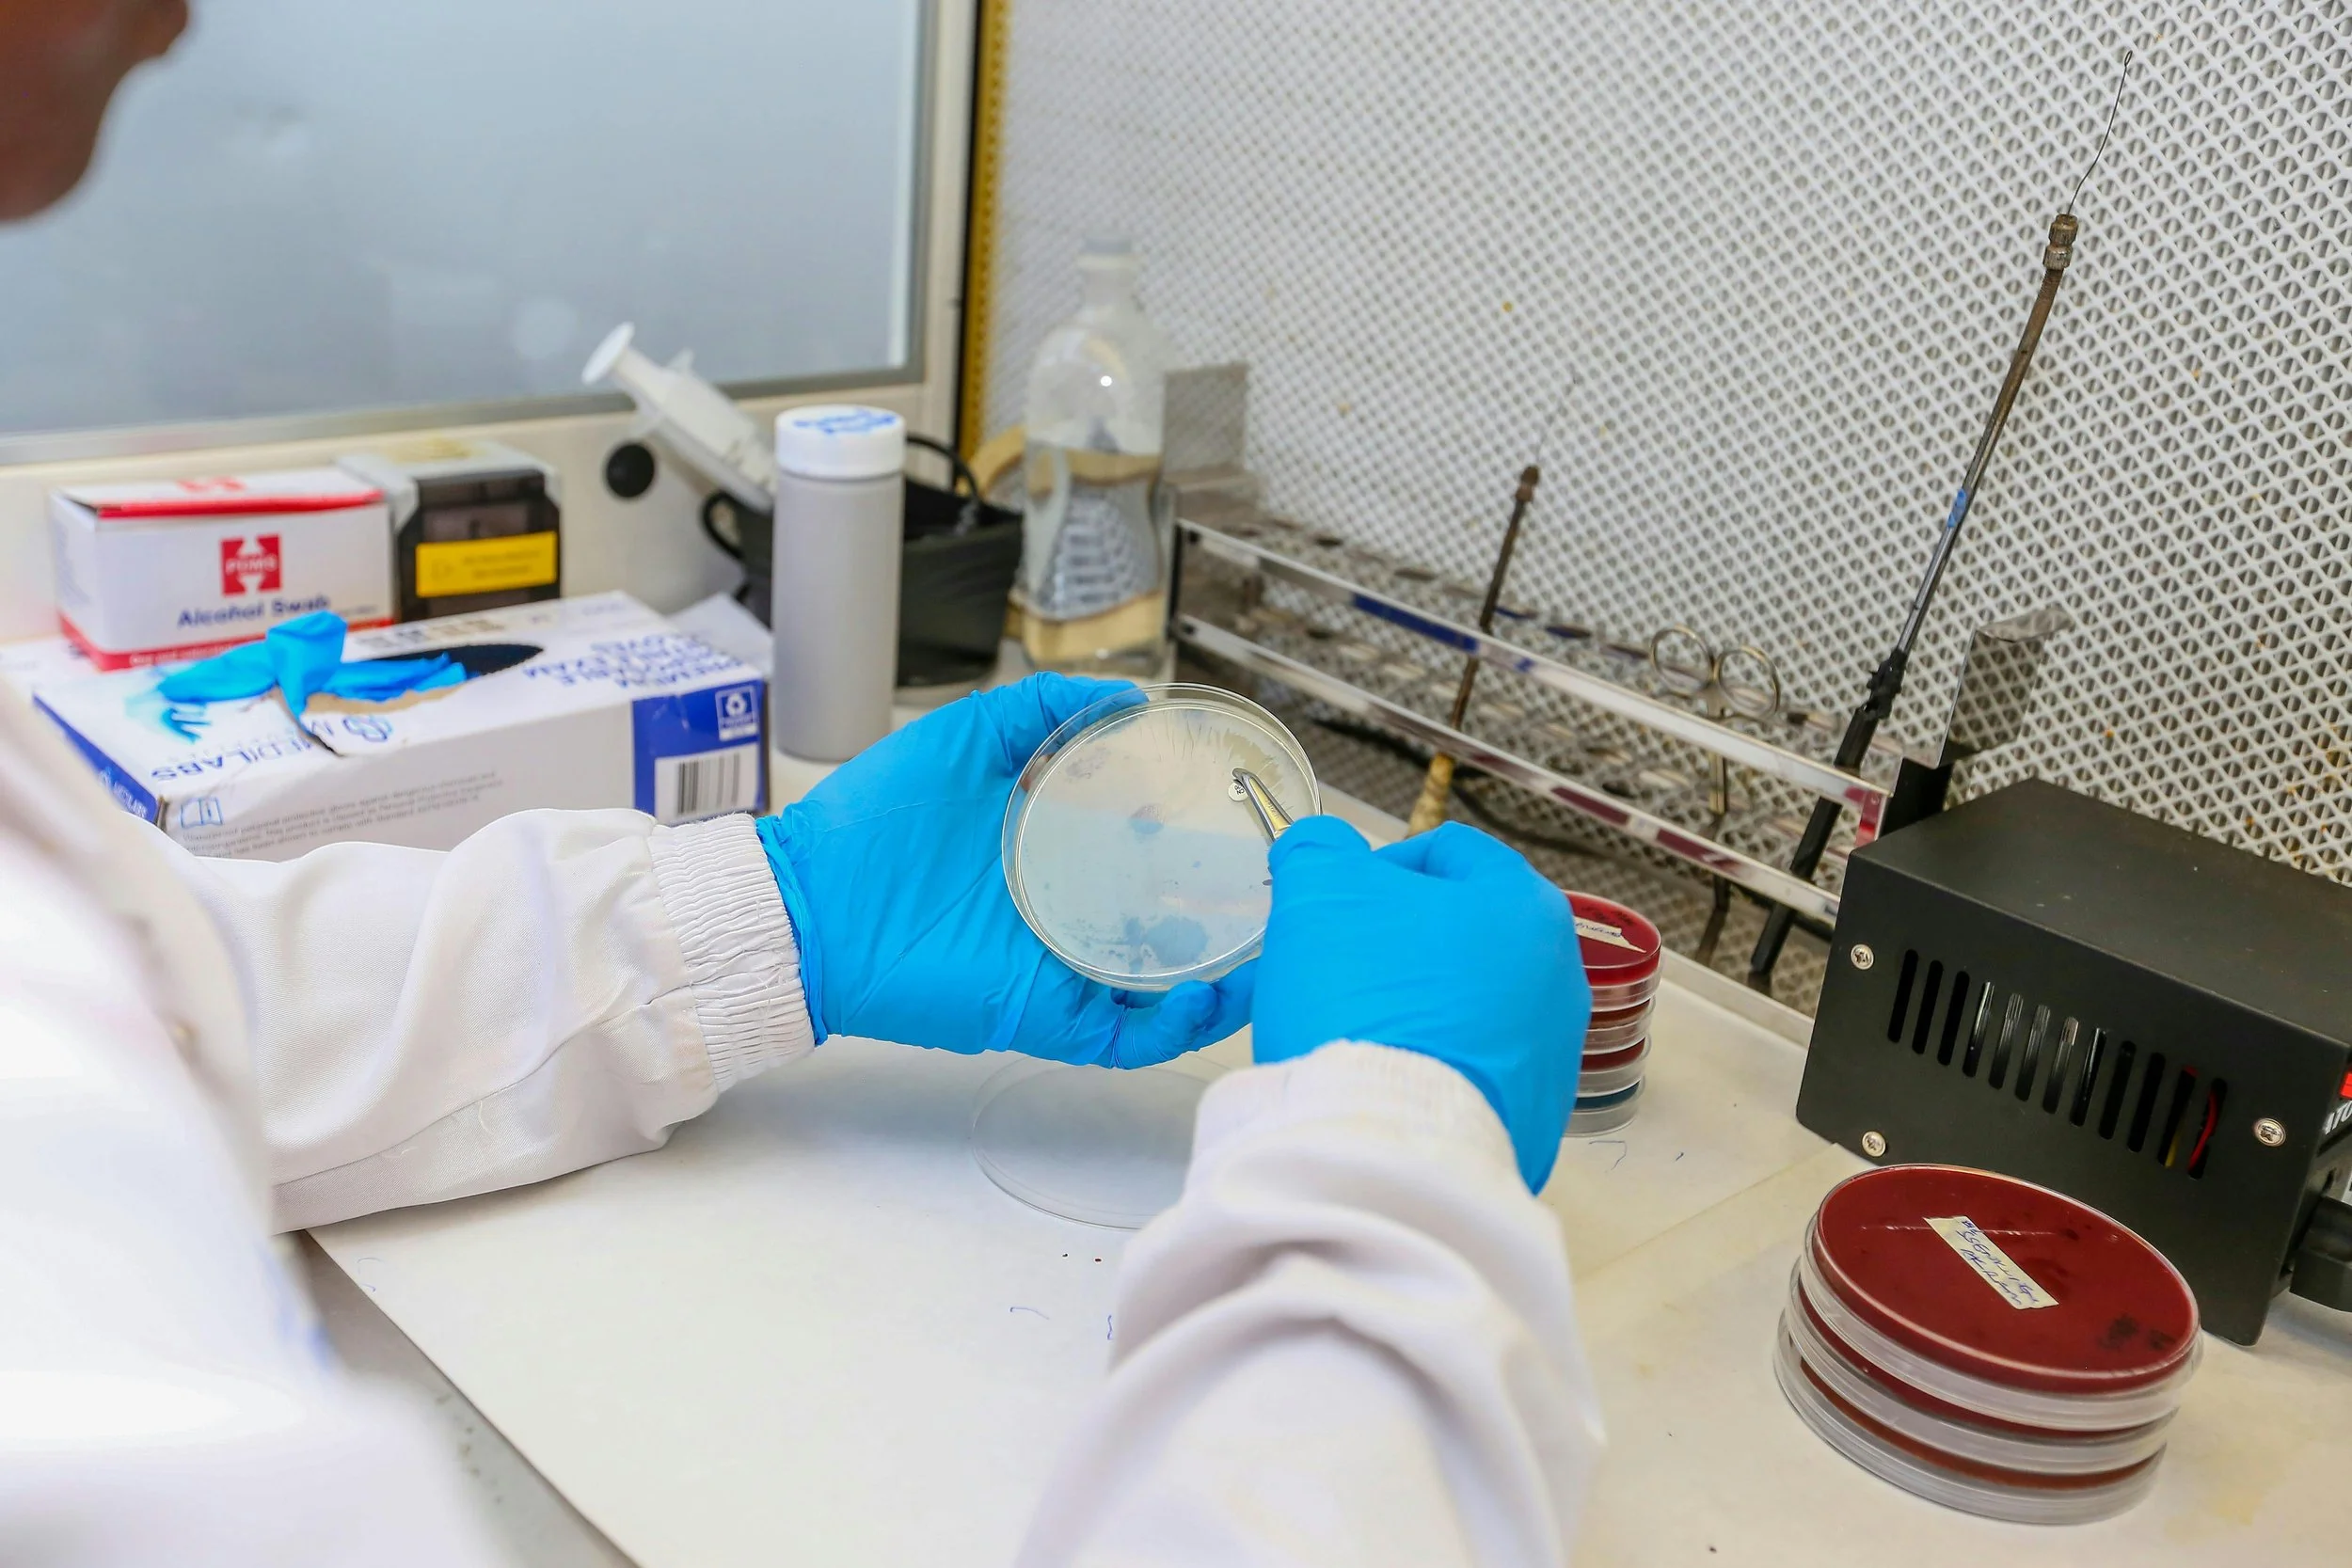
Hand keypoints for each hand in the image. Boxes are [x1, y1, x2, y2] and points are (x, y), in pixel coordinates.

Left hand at [756, 674, 1254, 1065]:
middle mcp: (1065, 914)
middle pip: (1168, 928)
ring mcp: (1058, 966)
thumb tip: (1125, 699)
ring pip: (1162, 991)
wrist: (807, 899)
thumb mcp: (969, 739)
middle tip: (1279, 900)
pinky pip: (1123, 1035)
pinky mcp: (1041, 1011)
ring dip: (1224, 982)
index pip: (1146, 858)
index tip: (1244, 827)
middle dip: (1232, 922)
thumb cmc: (872, 824)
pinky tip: (1208, 994)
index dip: (1202, 849)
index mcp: (1055, 853)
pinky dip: (1174, 1027)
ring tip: (1272, 957)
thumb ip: (1042, 709)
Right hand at [1253, 817, 1589, 1189]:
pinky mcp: (1528, 1121)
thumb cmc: (1366, 996)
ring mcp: (1549, 1057)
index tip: (1329, 905)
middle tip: (1321, 970)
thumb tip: (1318, 847)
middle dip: (1379, 945)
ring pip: (1454, 1006)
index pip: (1446, 852)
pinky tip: (1371, 1081)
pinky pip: (1461, 1073)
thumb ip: (1318, 852)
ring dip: (1395, 1006)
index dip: (1375, 867)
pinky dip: (1417, 1067)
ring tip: (1336, 1031)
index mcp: (1523, 906)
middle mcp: (1555, 978)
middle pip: (1451, 935)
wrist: (1392, 1143)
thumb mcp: (1319, 890)